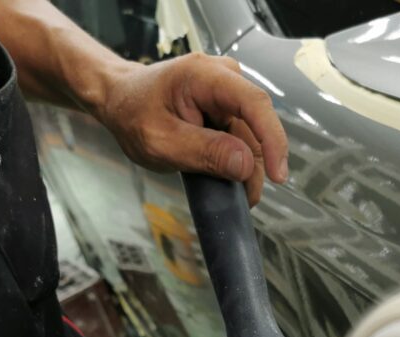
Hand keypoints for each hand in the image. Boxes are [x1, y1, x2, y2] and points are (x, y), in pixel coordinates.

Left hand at [95, 53, 288, 205]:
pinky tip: (227, 178)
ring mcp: (227, 91)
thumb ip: (204, 152)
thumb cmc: (132, 114)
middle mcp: (223, 76)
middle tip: (244, 198)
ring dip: (245, 167)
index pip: (254, 104)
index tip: (279, 175)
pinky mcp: (226, 106)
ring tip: (229, 192)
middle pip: (255, 126)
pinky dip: (237, 161)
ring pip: (251, 136)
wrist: (120, 100)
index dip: (272, 140)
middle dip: (255, 165)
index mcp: (205, 75)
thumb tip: (245, 164)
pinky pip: (242, 137)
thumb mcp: (161, 142)